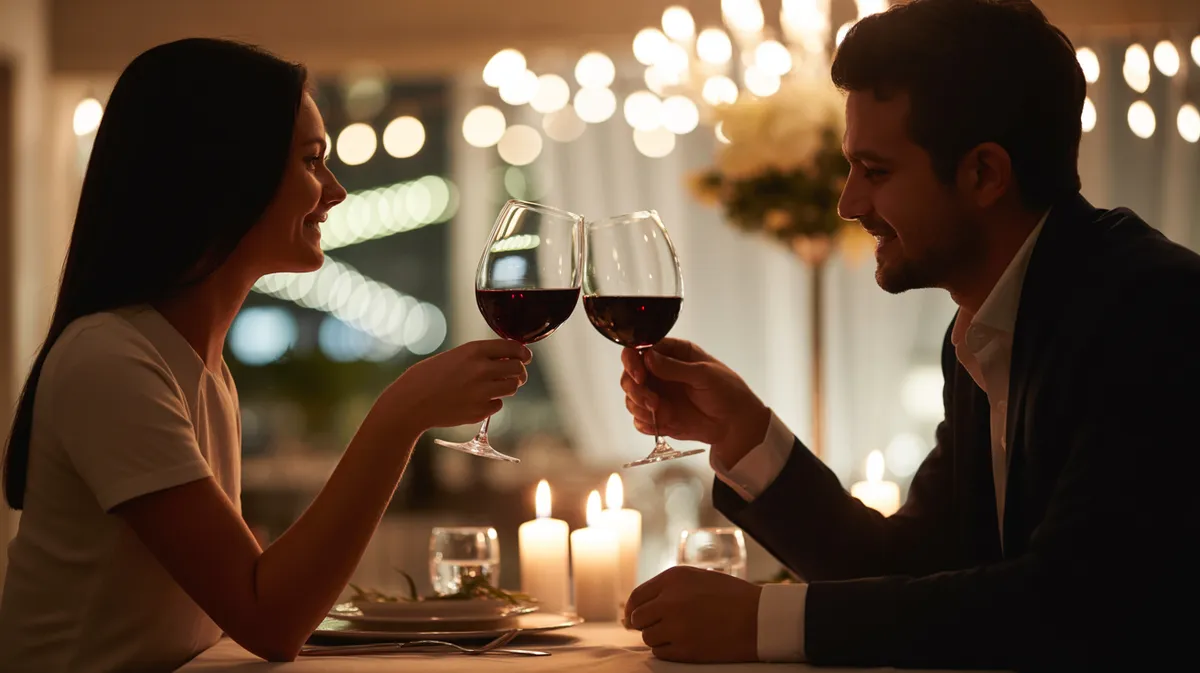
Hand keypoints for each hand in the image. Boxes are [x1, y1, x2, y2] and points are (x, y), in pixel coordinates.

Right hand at [375, 339, 530, 433]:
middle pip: (518, 369)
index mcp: (474, 351)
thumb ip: (481, 357)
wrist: (411, 402)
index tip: (525, 356)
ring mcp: (482, 392)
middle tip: (515, 374)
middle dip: (519, 371)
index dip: (523, 352)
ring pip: (512, 387)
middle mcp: (481, 370)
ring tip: (493, 387)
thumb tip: (509, 359)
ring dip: (508, 386)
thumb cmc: (430, 376)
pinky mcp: (480, 411)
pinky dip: (492, 403)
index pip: (513, 348)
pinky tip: (476, 400)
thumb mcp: (456, 357)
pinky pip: (498, 405)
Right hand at [621, 338, 769, 467]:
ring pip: (631, 398)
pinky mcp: (658, 416)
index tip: (639, 375)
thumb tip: (647, 357)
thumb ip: (675, 367)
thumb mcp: (704, 375)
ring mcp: (658, 394)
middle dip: (635, 389)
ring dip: (639, 407)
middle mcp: (660, 372)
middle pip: (629, 375)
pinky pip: (638, 419)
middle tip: (652, 401)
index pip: (640, 349)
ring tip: (662, 413)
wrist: (735, 424)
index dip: (633, 361)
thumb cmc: (727, 392)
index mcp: (672, 354)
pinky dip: (645, 422)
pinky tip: (663, 423)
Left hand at [625, 566, 761, 662]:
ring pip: (648, 637)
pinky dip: (667, 650)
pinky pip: (660, 653)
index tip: (631, 618)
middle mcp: (669, 601)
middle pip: (638, 619)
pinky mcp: (685, 650)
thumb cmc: (732, 596)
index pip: (637, 596)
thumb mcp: (698, 578)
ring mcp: (676, 626)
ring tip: (678, 634)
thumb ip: (669, 588)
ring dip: (658, 637)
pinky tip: (684, 644)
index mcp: (673, 578)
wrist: (760, 618)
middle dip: (645, 624)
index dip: (631, 609)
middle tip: (659, 627)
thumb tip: (638, 609)